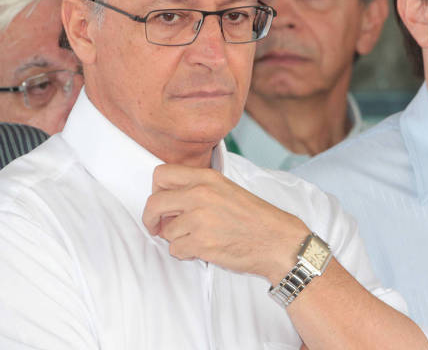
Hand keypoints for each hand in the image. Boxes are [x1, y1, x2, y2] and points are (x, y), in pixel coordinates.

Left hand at [142, 164, 308, 282]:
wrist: (276, 240)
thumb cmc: (255, 218)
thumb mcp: (226, 189)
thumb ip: (198, 188)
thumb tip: (169, 199)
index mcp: (207, 178)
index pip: (161, 174)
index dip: (156, 189)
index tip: (162, 201)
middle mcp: (200, 194)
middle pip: (154, 203)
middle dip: (151, 218)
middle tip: (158, 226)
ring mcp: (199, 219)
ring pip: (165, 231)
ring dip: (177, 238)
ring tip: (199, 238)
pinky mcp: (201, 242)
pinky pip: (175, 249)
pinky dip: (186, 253)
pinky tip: (204, 248)